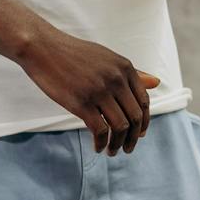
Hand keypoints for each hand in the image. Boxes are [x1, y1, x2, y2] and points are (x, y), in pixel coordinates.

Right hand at [17, 27, 158, 155]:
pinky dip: (102, 143)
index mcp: (125, 67)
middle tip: (127, 148)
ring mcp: (99, 91)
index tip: (139, 134)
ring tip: (112, 151)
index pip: (144, 101)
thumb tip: (156, 82)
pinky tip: (98, 147)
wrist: (42, 48)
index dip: (143, 121)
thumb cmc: (73, 53)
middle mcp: (116, 79)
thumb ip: (131, 73)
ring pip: (120, 126)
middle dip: (134, 137)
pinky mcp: (81, 103)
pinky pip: (100, 130)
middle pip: (135, 117)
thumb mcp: (107, 58)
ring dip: (118, 144)